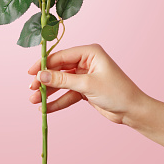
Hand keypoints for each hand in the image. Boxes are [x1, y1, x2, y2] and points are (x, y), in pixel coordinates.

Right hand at [28, 43, 146, 124]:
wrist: (133, 111)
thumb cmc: (116, 92)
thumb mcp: (87, 85)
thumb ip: (62, 80)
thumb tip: (41, 75)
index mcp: (89, 52)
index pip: (61, 56)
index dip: (45, 64)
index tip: (30, 73)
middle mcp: (86, 61)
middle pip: (59, 69)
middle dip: (45, 80)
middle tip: (31, 89)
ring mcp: (85, 76)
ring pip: (62, 82)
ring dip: (49, 92)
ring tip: (35, 101)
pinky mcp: (85, 89)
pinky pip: (68, 94)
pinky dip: (58, 101)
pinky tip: (47, 109)